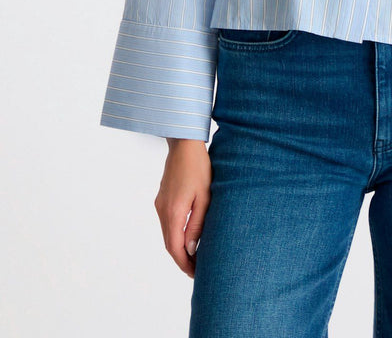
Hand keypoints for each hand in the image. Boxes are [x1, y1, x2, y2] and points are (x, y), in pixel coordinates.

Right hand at [154, 138, 211, 277]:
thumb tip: (191, 248)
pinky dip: (175, 235)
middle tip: (196, 270)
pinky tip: (186, 236)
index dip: (184, 264)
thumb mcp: (205, 197)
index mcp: (173, 212)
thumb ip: (197, 224)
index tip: (195, 274)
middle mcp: (162, 211)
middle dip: (182, 260)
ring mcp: (160, 204)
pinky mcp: (162, 199)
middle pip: (169, 244)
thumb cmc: (198, 167)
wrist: (184, 145)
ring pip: (167, 234)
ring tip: (194, 256)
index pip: (175, 248)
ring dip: (178, 248)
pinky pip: (167, 223)